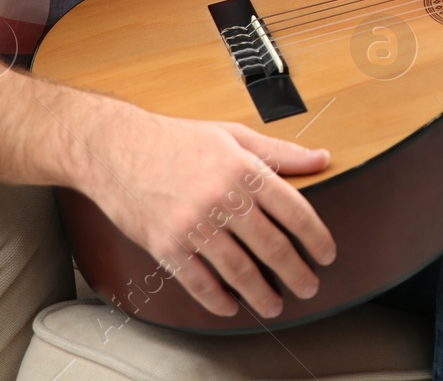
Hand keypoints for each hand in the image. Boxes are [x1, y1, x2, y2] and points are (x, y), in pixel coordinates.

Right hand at [84, 107, 336, 318]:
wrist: (116, 149)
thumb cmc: (177, 140)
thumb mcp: (234, 135)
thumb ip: (281, 152)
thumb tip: (322, 158)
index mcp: (244, 170)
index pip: (294, 210)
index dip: (316, 237)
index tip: (327, 254)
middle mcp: (222, 199)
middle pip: (271, 246)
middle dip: (296, 272)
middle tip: (309, 287)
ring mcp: (193, 225)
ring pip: (238, 270)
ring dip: (261, 293)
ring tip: (275, 304)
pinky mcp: (166, 245)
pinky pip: (198, 281)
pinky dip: (217, 299)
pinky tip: (230, 306)